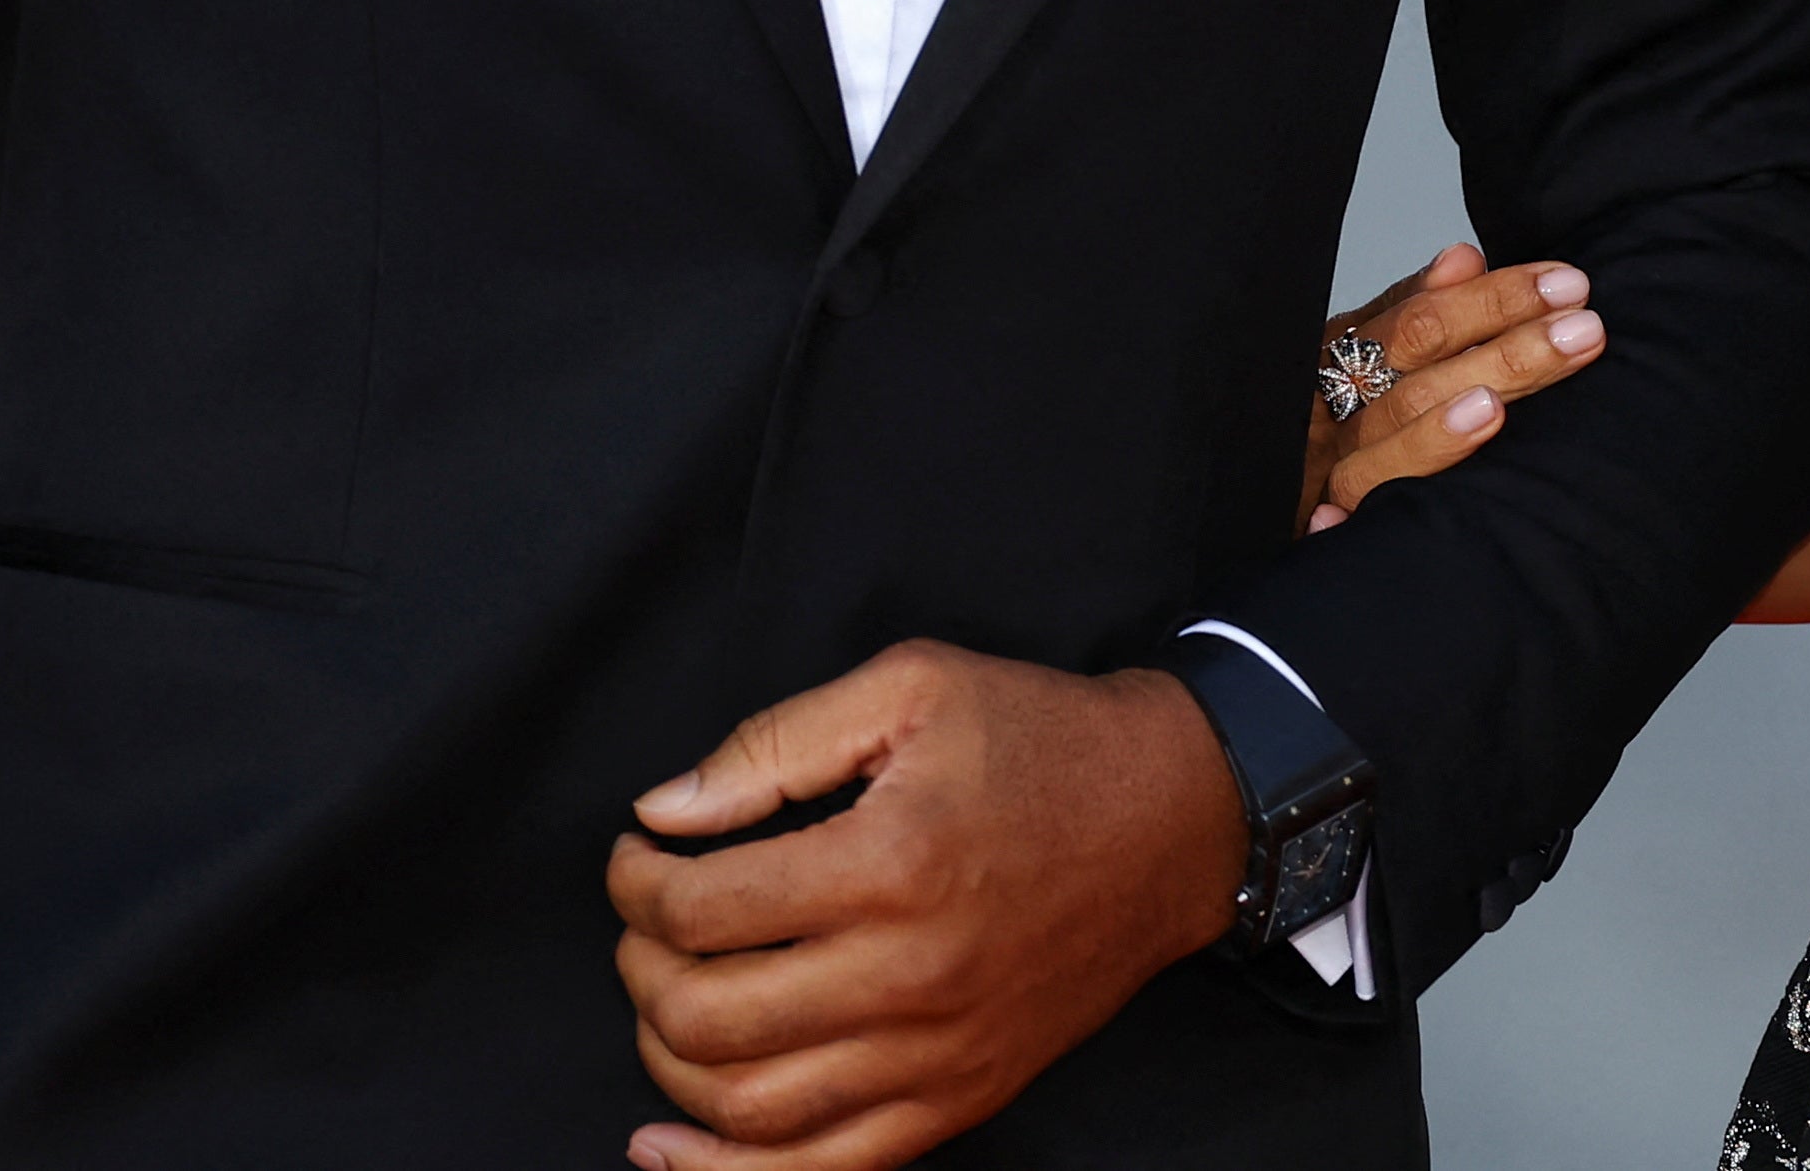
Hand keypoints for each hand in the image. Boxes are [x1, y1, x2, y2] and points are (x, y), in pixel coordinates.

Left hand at [607, 641, 1245, 1170]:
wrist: (1172, 821)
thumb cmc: (1040, 741)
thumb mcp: (910, 686)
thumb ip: (775, 744)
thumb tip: (666, 811)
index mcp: (892, 862)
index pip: (703, 908)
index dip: (637, 882)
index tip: (638, 854)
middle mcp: (911, 974)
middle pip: (708, 1016)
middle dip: (642, 969)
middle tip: (647, 925)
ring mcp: (938, 1054)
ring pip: (750, 1108)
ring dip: (671, 1063)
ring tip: (670, 1000)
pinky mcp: (961, 1099)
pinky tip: (668, 1146)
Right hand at [1304, 240, 1606, 527]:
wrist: (1228, 510)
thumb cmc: (1316, 428)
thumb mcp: (1351, 357)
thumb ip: (1406, 311)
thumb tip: (1465, 257)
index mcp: (1338, 359)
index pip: (1420, 321)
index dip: (1494, 299)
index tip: (1565, 284)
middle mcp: (1328, 411)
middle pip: (1418, 375)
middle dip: (1504, 349)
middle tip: (1583, 328)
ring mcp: (1324, 471)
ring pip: (1394, 436)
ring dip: (1450, 417)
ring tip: (1503, 400)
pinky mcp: (1321, 527)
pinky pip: (1364, 504)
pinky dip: (1398, 479)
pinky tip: (1454, 450)